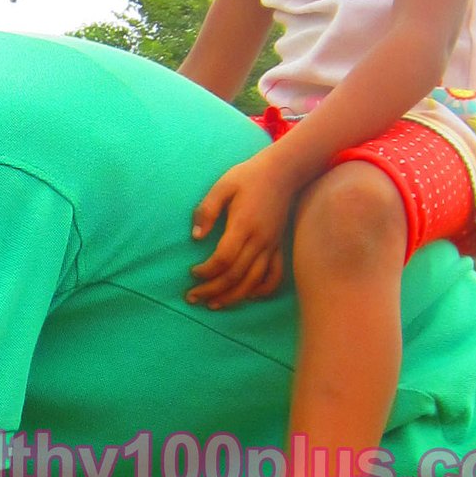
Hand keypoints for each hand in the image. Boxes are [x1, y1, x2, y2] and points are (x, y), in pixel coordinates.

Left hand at [188, 149, 295, 306]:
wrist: (283, 172)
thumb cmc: (248, 176)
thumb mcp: (223, 185)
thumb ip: (207, 210)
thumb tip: (196, 237)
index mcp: (243, 225)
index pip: (223, 259)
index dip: (206, 271)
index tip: (192, 273)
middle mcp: (260, 240)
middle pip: (235, 275)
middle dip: (212, 290)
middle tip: (192, 297)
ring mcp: (272, 246)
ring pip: (253, 282)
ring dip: (233, 297)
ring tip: (213, 304)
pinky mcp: (279, 247)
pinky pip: (275, 276)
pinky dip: (263, 290)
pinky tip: (248, 296)